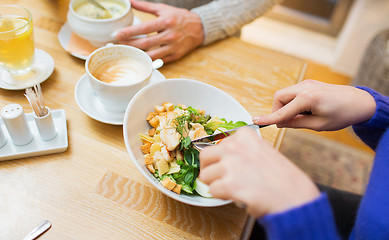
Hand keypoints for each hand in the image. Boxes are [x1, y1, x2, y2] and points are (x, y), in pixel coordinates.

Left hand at [116, 0, 203, 62]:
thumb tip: (130, 1)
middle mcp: (170, 35)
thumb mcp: (163, 9)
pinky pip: (159, 61)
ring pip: (151, 55)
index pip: (144, 28)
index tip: (117, 34)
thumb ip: (145, 6)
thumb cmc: (179, 18)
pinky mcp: (175, 56)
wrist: (199, 28)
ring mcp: (173, 47)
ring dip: (137, 55)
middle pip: (145, 43)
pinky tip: (139, 59)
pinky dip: (148, 61)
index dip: (129, 32)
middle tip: (117, 45)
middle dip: (129, 45)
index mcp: (166, 22)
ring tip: (126, 53)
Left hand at [199, 127, 319, 217]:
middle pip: (204, 157)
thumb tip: (225, 158)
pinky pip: (213, 191)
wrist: (295, 197)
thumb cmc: (283, 178)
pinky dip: (222, 196)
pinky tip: (237, 195)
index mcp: (244, 136)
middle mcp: (235, 146)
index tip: (222, 164)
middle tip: (217, 178)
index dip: (218, 158)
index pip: (216, 144)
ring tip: (233, 188)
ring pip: (206, 176)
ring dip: (216, 184)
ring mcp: (230, 165)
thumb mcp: (263, 152)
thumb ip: (243, 151)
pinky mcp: (228, 184)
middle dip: (209, 169)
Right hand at [253, 80, 375, 130]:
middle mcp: (305, 87)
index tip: (254, 122)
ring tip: (302, 117)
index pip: (282, 111)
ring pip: (284, 95)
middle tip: (287, 123)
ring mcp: (306, 84)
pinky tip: (305, 110)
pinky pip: (292, 94)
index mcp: (308, 98)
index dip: (268, 119)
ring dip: (286, 107)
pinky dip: (293, 103)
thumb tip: (280, 123)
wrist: (360, 101)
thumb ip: (296, 123)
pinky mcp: (308, 84)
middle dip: (278, 110)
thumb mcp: (319, 125)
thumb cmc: (342, 115)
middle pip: (279, 98)